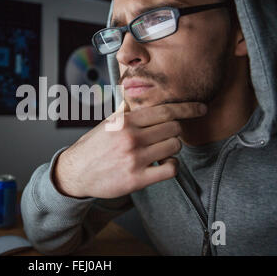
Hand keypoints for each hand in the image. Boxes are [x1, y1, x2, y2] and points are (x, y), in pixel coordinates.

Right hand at [53, 101, 206, 197]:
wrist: (75, 172)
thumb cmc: (93, 147)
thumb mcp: (107, 124)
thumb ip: (126, 112)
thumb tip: (137, 96)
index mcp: (125, 121)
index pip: (165, 110)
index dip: (187, 108)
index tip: (201, 108)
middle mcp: (131, 137)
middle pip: (174, 128)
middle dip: (175, 131)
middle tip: (167, 136)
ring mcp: (135, 158)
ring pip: (174, 147)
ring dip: (172, 148)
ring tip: (161, 151)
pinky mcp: (137, 179)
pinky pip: (170, 169)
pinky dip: (172, 166)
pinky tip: (163, 164)